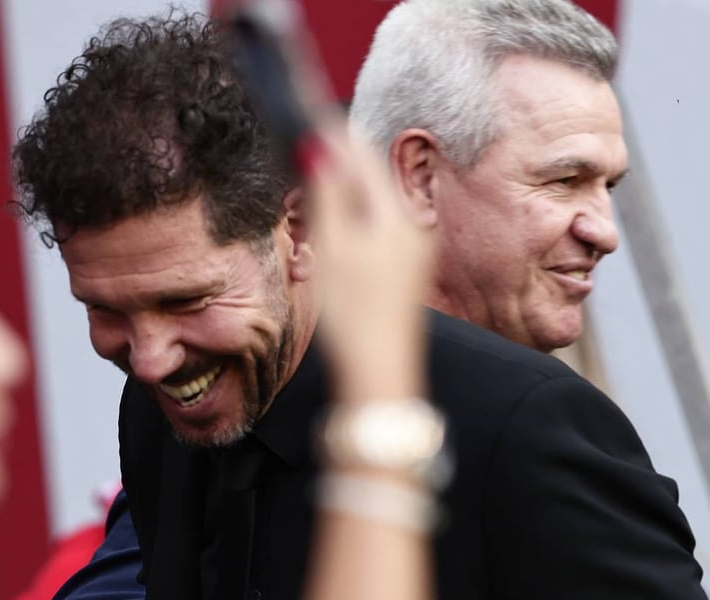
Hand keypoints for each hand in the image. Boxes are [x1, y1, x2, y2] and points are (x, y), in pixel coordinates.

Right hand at [308, 126, 433, 403]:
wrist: (380, 375)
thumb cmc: (355, 316)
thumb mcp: (333, 248)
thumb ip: (328, 193)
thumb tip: (319, 143)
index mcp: (397, 214)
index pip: (361, 155)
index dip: (329, 134)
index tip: (301, 113)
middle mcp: (412, 225)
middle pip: (367, 177)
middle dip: (333, 167)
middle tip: (298, 157)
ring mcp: (411, 249)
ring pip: (368, 204)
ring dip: (338, 196)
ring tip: (308, 202)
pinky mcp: (402, 270)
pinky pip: (373, 229)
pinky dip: (348, 223)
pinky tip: (328, 238)